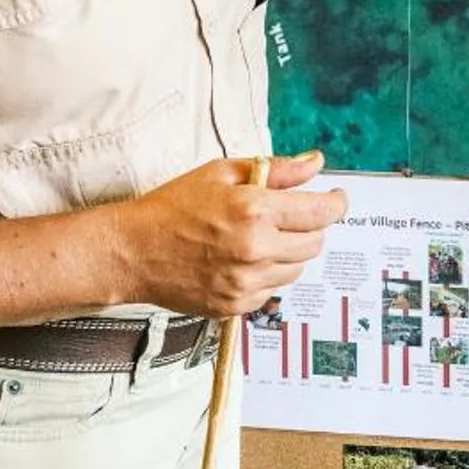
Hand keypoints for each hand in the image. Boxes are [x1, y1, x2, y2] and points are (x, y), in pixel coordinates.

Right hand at [119, 150, 346, 317]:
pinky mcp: (236, 306)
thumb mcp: (221, 173)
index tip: (336, 198)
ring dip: (289, 252)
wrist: (133, 251)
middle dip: (310, 227)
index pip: (321, 212)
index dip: (336, 204)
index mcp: (254, 210)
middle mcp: (256, 250)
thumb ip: (277, 169)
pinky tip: (240, 261)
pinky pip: (272, 291)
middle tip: (288, 217)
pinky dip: (266, 275)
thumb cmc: (172, 207)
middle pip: (315, 243)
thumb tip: (315, 163)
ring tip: (258, 239)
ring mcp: (247, 282)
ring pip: (296, 269)